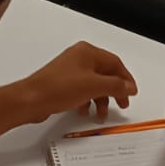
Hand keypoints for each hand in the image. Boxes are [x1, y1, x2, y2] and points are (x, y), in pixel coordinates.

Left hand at [16, 42, 136, 122]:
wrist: (32, 100)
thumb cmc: (58, 87)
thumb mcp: (93, 86)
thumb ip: (115, 86)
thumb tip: (129, 86)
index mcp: (87, 52)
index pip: (114, 63)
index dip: (125, 78)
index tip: (132, 92)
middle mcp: (79, 58)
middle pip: (105, 74)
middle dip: (114, 90)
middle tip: (122, 103)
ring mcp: (70, 71)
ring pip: (94, 84)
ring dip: (101, 99)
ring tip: (101, 113)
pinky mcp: (63, 83)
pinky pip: (82, 90)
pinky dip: (88, 100)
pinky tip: (85, 111)